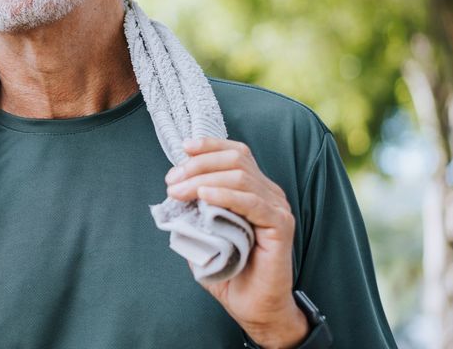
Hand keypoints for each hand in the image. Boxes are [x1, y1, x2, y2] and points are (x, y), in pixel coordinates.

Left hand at [165, 138, 307, 348]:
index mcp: (254, 190)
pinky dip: (225, 195)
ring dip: (203, 178)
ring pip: (240, 176)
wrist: (254, 306)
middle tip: (172, 182)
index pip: (236, 154)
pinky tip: (204, 196)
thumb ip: (194, 211)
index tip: (183, 149)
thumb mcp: (204, 234)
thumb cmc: (230, 271)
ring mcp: (277, 208)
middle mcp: (269, 194)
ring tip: (179, 191)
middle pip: (236, 160)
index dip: (210, 146)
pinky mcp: (281, 226)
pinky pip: (252, 202)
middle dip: (198, 164)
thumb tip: (174, 191)